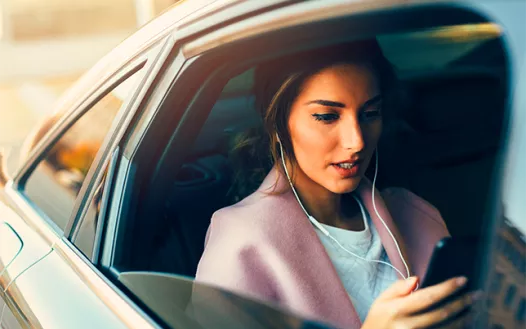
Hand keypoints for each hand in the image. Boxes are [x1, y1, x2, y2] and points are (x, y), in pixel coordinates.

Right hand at [362, 276, 481, 328]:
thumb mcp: (381, 301)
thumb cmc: (378, 320)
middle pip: (441, 314)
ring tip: (474, 309)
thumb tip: (417, 279)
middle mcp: (408, 326)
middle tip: (477, 294)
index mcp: (397, 310)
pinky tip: (463, 323)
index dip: (447, 288)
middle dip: (462, 302)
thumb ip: (398, 288)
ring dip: (463, 319)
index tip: (462, 280)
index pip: (427, 296)